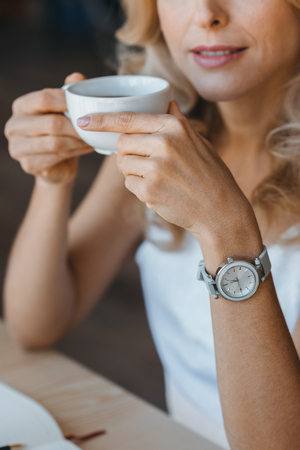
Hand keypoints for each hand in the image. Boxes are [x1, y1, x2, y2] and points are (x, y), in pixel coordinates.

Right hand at [4, 73, 92, 183]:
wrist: (57, 165)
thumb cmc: (61, 133)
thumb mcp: (64, 111)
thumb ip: (69, 93)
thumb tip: (77, 77)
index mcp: (21, 106)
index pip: (44, 98)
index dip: (68, 101)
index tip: (87, 106)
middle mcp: (14, 125)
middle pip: (51, 123)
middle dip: (77, 126)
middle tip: (95, 127)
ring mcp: (17, 147)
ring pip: (55, 142)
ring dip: (78, 141)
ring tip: (93, 138)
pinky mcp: (28, 165)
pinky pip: (56, 157)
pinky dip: (75, 152)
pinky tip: (87, 148)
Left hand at [77, 102, 259, 247]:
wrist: (221, 210)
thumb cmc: (211, 175)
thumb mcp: (199, 142)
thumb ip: (178, 122)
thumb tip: (167, 101)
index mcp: (174, 126)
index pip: (128, 118)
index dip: (102, 120)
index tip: (83, 121)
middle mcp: (164, 143)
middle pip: (122, 144)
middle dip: (128, 154)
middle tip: (148, 165)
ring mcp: (156, 167)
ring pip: (123, 165)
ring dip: (134, 173)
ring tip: (159, 179)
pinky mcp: (149, 190)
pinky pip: (129, 185)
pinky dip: (140, 189)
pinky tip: (161, 192)